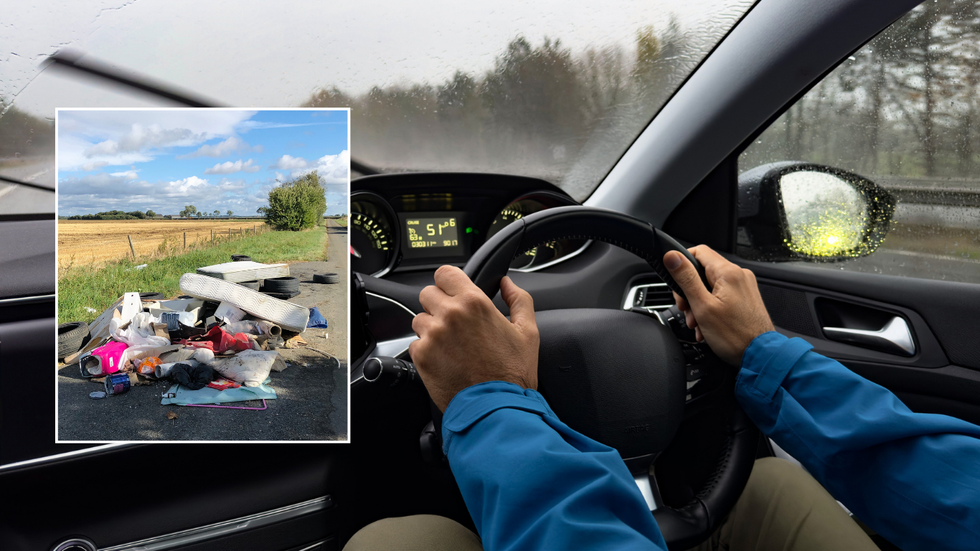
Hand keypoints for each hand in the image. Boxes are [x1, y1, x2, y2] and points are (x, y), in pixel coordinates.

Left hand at [409, 266, 539, 411]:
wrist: (496, 408)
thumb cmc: (513, 374)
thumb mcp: (528, 332)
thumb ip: (519, 300)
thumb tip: (507, 283)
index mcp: (474, 302)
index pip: (445, 273)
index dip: (448, 282)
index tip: (453, 291)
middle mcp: (450, 315)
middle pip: (428, 293)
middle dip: (439, 304)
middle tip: (454, 321)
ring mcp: (432, 335)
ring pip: (419, 318)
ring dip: (431, 327)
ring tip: (451, 344)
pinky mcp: (421, 356)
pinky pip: (415, 343)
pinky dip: (426, 349)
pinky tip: (445, 360)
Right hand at [664, 246, 773, 365]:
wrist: (760, 356)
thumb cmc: (735, 336)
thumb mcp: (702, 306)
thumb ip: (686, 279)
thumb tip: (672, 256)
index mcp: (728, 272)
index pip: (698, 251)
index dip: (682, 264)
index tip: (675, 281)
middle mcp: (739, 275)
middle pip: (703, 271)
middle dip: (689, 291)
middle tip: (686, 309)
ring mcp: (744, 287)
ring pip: (710, 286)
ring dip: (698, 304)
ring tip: (697, 323)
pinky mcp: (745, 299)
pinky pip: (721, 296)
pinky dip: (710, 308)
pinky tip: (707, 326)